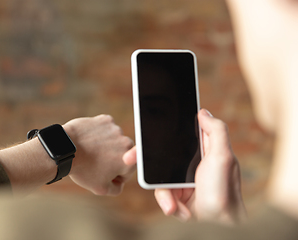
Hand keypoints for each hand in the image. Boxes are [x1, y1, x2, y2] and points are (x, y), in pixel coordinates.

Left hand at [64, 114, 134, 195]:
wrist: (66, 150)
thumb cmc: (83, 170)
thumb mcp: (101, 188)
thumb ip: (116, 189)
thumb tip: (120, 184)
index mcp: (129, 162)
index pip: (127, 171)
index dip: (114, 175)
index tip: (102, 172)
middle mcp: (127, 143)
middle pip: (122, 153)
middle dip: (112, 158)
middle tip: (95, 162)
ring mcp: (116, 129)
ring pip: (113, 140)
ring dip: (105, 144)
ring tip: (90, 150)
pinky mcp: (106, 120)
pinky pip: (106, 128)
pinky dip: (99, 132)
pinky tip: (89, 139)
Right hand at [123, 109, 245, 223]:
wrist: (220, 224)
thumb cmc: (225, 190)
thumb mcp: (223, 157)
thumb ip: (216, 131)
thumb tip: (202, 112)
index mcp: (201, 150)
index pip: (176, 137)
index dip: (160, 132)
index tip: (144, 130)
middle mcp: (189, 164)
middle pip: (161, 155)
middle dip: (144, 158)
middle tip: (129, 158)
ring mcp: (181, 181)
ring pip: (158, 178)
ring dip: (163, 193)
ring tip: (172, 205)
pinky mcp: (176, 196)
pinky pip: (162, 195)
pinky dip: (167, 203)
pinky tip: (175, 209)